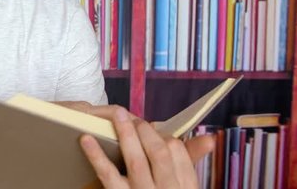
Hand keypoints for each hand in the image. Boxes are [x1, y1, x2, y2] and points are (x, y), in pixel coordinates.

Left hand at [79, 107, 214, 188]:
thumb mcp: (182, 187)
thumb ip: (188, 161)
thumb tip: (210, 139)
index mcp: (186, 187)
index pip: (177, 152)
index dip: (162, 136)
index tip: (148, 127)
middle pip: (159, 154)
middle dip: (145, 131)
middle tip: (129, 115)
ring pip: (136, 161)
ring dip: (125, 135)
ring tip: (116, 115)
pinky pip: (108, 176)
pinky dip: (96, 155)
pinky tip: (86, 139)